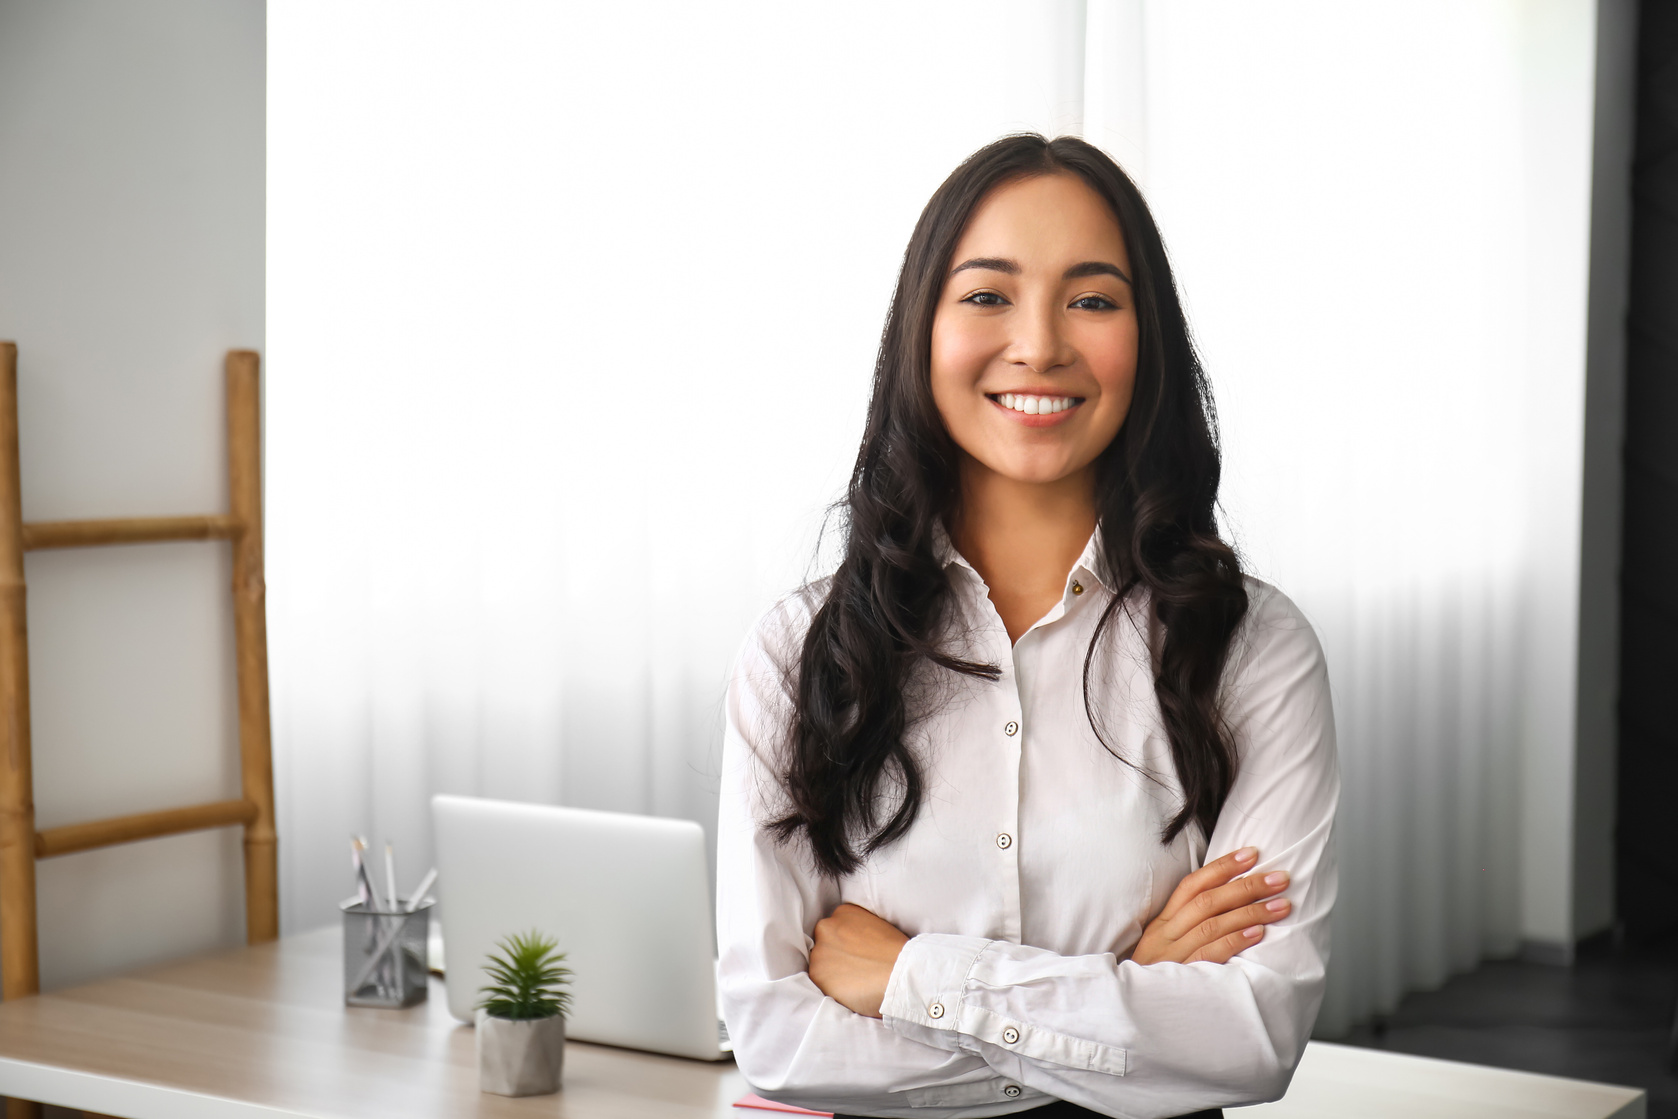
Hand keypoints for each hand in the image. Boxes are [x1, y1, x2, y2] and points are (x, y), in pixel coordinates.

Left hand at [808, 903, 909, 1017]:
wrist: (900, 972)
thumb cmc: (898, 953)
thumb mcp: (878, 926)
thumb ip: (860, 931)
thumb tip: (855, 944)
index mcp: (843, 912)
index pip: (836, 928)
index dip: (846, 944)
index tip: (857, 954)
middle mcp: (826, 927)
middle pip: (825, 944)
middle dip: (836, 956)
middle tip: (855, 969)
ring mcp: (819, 951)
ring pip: (821, 964)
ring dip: (832, 973)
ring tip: (855, 982)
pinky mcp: (817, 975)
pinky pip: (821, 983)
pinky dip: (832, 989)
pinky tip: (851, 991)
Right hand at [1130, 847, 1291, 964]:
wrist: (1126, 1015)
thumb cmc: (1154, 979)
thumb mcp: (1162, 947)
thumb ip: (1187, 927)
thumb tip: (1227, 903)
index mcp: (1162, 922)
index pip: (1191, 884)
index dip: (1222, 867)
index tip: (1253, 853)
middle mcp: (1165, 935)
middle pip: (1207, 901)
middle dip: (1247, 885)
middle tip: (1280, 878)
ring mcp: (1172, 957)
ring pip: (1212, 925)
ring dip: (1251, 912)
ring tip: (1281, 904)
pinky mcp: (1180, 980)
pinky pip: (1209, 956)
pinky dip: (1234, 941)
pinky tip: (1258, 933)